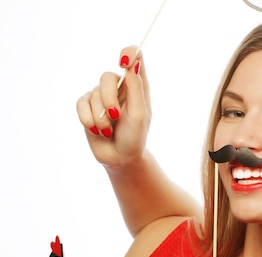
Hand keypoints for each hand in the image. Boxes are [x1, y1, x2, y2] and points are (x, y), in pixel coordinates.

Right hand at [76, 45, 150, 168]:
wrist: (120, 158)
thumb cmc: (134, 137)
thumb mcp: (139, 114)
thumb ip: (136, 88)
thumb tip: (132, 63)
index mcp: (137, 86)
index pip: (134, 57)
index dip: (128, 53)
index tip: (122, 62)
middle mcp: (119, 88)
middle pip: (106, 76)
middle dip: (108, 98)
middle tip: (115, 116)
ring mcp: (101, 96)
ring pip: (93, 93)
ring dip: (101, 116)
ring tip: (109, 130)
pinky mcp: (87, 107)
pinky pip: (81, 104)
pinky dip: (88, 120)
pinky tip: (98, 131)